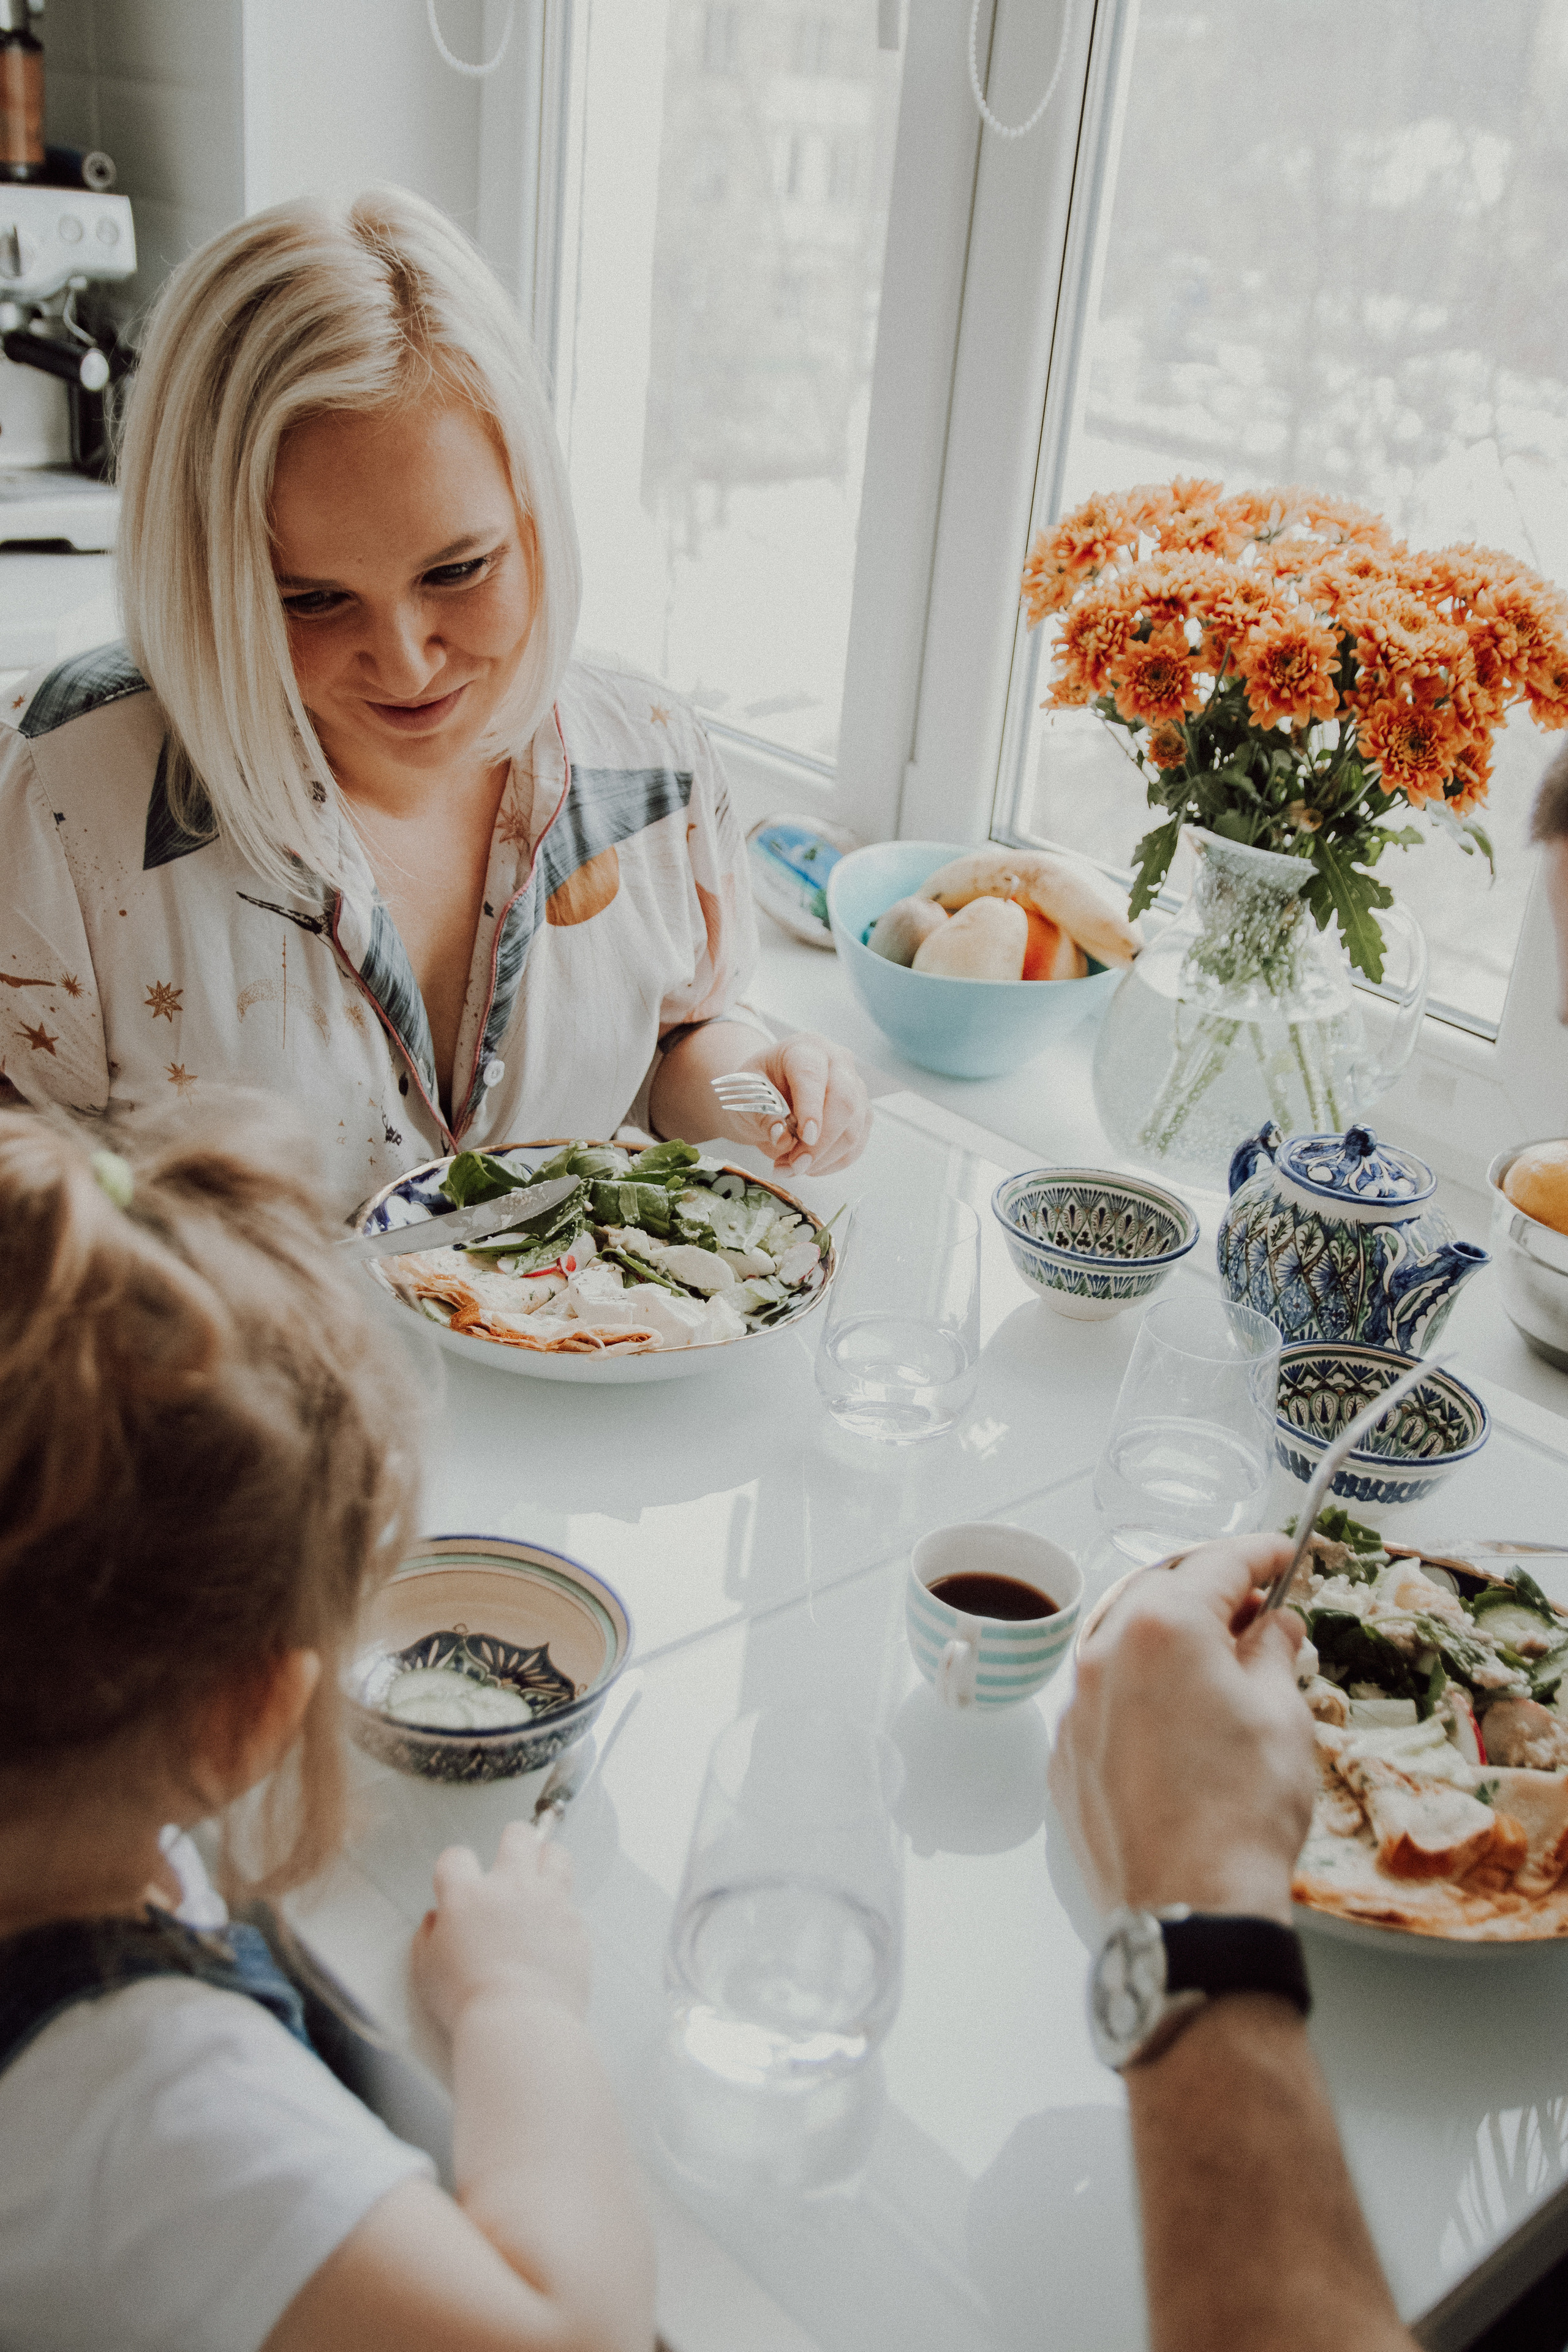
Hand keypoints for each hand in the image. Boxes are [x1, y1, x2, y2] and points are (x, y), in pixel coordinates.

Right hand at [411, 1821, 591, 2032]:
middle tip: (511, 1863)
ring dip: (547, 1862)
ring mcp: (548, 1901)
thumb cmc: (470, 2003)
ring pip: (556, 1854)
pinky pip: (572, 1902)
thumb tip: (436, 1920)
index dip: (455, 1866)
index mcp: (467, 1895)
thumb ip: (429, 1936)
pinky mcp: (575, 1922)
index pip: (456, 1856)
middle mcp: (510, 1887)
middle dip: (513, 1843)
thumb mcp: (428, 1970)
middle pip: (518, 1835)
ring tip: (541, 1880)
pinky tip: (554, 1931)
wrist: (518, 2023)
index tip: (459, 1880)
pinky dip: (563, 1911)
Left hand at [727, 1034, 869, 1175]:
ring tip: (791, 1169)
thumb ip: (761, 1115)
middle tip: (795, 1165)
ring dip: (823, 1159)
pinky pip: (856, 1145)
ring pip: (853, 1129)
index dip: (811, 1107)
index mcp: (805, 1049)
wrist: (770, 1089)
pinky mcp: (862, 1114)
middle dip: (820, 1143)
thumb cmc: (759, 1087)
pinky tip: (809, 1168)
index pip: (812, 1075)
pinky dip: (833, 1164)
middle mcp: (837, 1063)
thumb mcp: (746, 1095)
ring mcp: (855, 1088)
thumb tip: (782, 1138)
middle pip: (843, 1102)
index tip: (805, 1137)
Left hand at [1049, 1537, 1315, 1925]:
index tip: (1282, 1554)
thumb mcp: (1283, 1717)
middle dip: (1209, 1592)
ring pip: (1123, 1642)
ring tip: (1220, 1665)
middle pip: (1160, 1593)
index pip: (1216, 1565)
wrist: (1191, 1909)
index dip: (1258, 1553)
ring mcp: (1077, 1706)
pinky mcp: (1066, 1754)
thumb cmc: (1244, 1813)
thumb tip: (1271, 1625)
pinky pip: (1103, 1697)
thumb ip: (1272, 1653)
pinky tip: (1179, 1718)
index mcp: (1162, 1630)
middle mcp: (1103, 1654)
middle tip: (1257, 1611)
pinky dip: (1140, 1689)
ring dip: (1170, 1640)